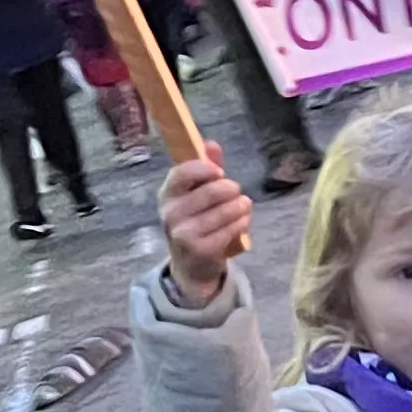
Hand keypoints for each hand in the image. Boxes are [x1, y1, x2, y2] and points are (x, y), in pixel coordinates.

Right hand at [160, 147, 255, 304]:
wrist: (191, 266)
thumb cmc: (195, 222)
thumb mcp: (196, 195)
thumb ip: (205, 168)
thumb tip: (211, 144)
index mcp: (167, 194)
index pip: (182, 173)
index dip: (204, 168)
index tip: (219, 171)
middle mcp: (170, 213)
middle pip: (211, 191)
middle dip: (231, 188)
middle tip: (237, 191)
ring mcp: (183, 234)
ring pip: (224, 210)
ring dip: (241, 206)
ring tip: (244, 206)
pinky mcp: (200, 250)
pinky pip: (229, 229)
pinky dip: (241, 222)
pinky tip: (243, 221)